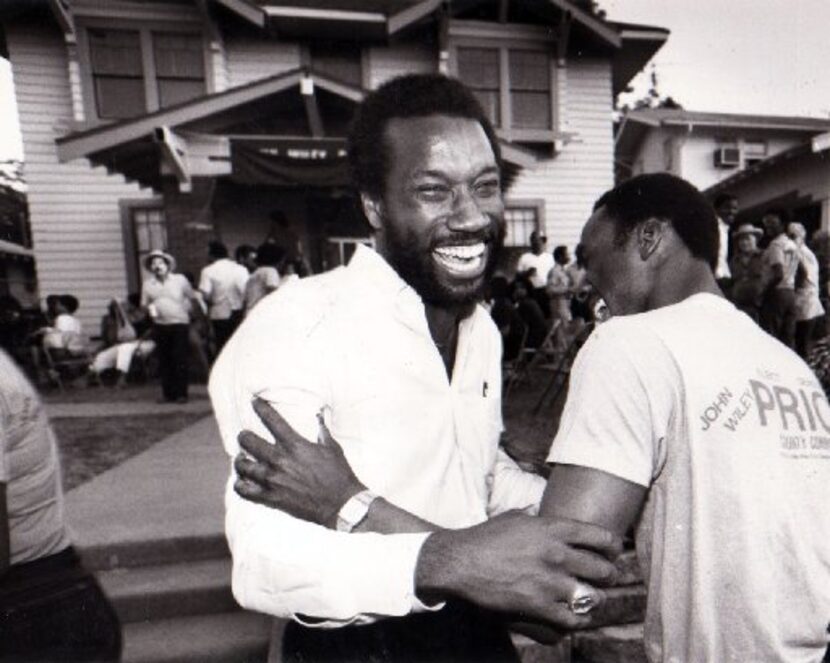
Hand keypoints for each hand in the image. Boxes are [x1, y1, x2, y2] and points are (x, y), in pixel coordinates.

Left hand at [234, 398, 365, 527]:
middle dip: (244, 436)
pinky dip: (240, 484)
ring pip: (243, 466)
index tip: (254, 402)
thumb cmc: (339, 474)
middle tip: (244, 436)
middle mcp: (280, 460)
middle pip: (248, 441)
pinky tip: (242, 480)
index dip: (261, 408)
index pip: (272, 420)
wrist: (341, 504)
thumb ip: (322, 430)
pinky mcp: (271, 499)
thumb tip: (319, 415)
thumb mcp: (332, 448)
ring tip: (241, 459)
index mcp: (295, 445)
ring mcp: (273, 480)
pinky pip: (245, 491)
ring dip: (240, 461)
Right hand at [415, 511, 620, 628]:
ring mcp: (548, 582)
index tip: (612, 552)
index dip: (613, 547)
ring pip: (593, 597)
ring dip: (594, 599)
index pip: (601, 536)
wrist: (459, 563)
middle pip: (603, 569)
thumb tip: (539, 513)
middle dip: (609, 576)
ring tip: (591, 599)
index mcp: (552, 529)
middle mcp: (556, 554)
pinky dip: (579, 620)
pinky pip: (573, 619)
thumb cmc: (483, 538)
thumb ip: (534, 517)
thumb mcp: (512, 518)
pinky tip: (575, 616)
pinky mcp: (538, 606)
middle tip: (606, 578)